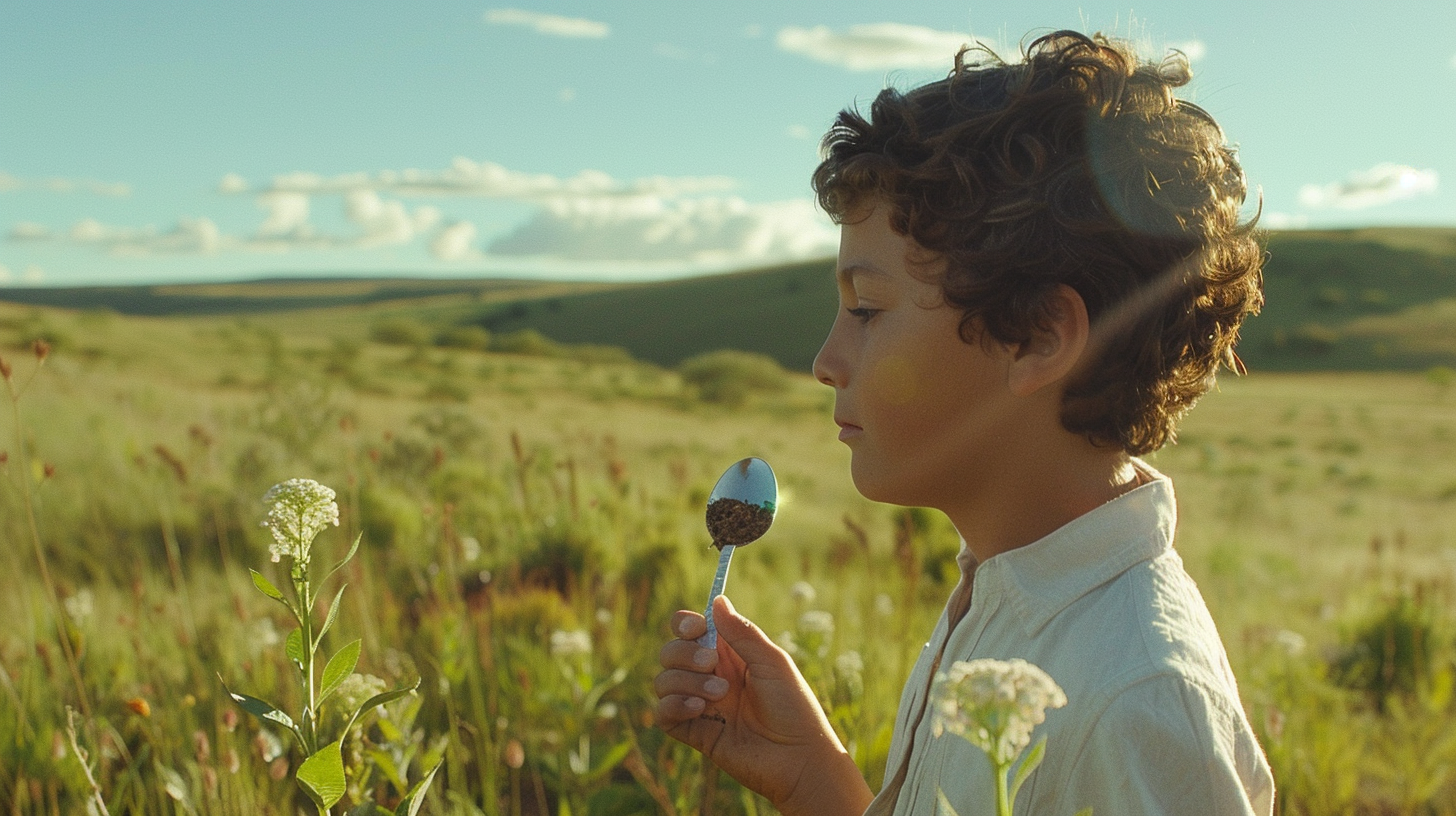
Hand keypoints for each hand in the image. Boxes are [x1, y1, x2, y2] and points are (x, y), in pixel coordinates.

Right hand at [654, 596, 872, 814]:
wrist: (799, 759)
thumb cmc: (794, 708)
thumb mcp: (772, 662)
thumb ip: (742, 633)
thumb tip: (717, 600)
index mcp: (730, 655)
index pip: (691, 631)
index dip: (685, 625)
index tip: (696, 629)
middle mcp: (711, 677)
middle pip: (671, 652)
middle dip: (684, 654)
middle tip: (712, 665)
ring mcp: (701, 705)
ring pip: (664, 680)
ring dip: (686, 681)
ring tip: (719, 695)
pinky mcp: (695, 733)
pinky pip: (663, 713)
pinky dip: (674, 705)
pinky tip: (700, 709)